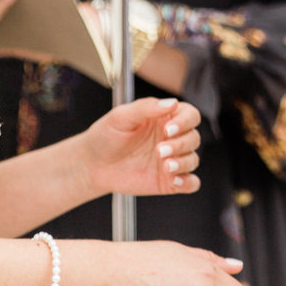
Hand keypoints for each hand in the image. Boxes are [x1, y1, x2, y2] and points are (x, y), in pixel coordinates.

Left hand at [81, 97, 201, 196]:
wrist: (92, 164)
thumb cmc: (106, 136)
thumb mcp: (121, 116)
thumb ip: (146, 107)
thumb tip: (172, 102)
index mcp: (165, 119)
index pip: (190, 115)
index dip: (185, 121)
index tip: (168, 129)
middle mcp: (172, 139)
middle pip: (193, 138)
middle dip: (180, 144)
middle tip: (159, 151)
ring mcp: (172, 160)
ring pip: (193, 159)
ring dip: (183, 162)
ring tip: (166, 166)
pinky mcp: (169, 181)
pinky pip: (191, 183)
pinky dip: (188, 182)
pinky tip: (175, 181)